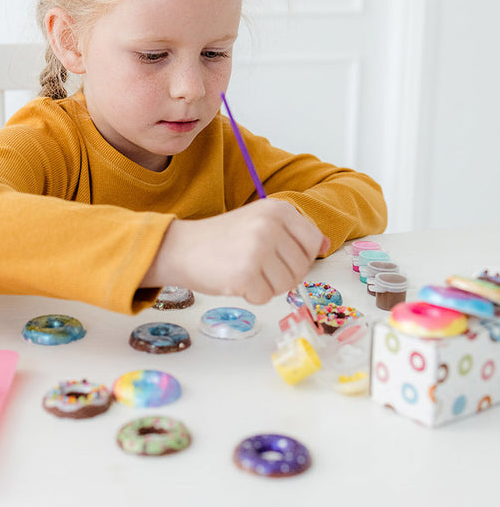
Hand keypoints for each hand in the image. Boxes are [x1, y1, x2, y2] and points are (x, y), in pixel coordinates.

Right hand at [143, 199, 329, 303]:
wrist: (181, 247)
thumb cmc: (221, 238)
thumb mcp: (258, 222)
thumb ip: (292, 232)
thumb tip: (325, 244)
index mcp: (277, 209)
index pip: (313, 242)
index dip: (298, 256)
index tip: (276, 255)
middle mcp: (270, 225)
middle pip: (300, 268)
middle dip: (280, 274)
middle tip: (254, 264)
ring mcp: (258, 249)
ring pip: (286, 285)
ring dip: (266, 286)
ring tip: (243, 270)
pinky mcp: (246, 274)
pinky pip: (265, 297)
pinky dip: (251, 295)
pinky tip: (234, 279)